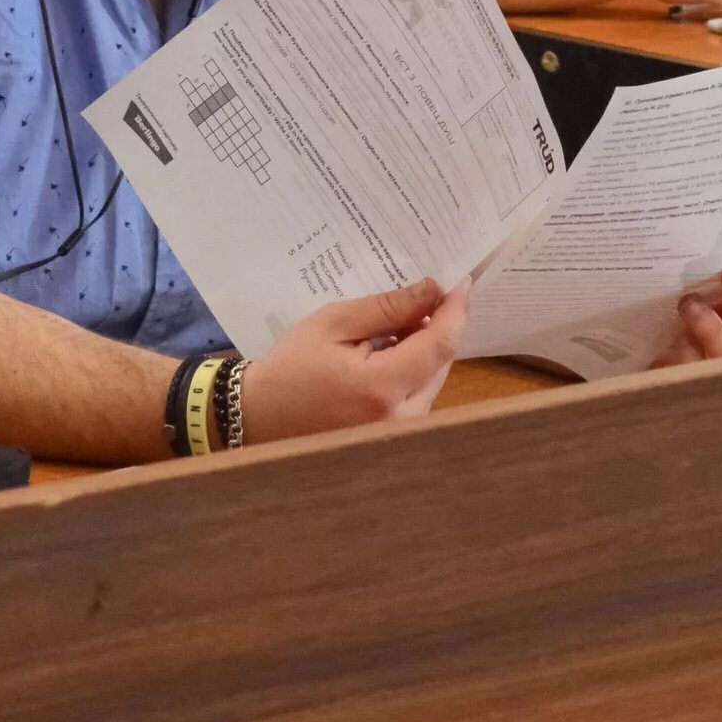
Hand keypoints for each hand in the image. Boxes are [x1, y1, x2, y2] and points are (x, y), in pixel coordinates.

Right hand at [243, 278, 469, 443]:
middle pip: (441, 363)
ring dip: (424, 350)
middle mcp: (400, 419)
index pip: (440, 345)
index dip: (455, 311)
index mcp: (381, 388)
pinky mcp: (393, 439)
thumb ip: (387, 307)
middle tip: (421, 296)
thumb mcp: (334, 323)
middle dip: (437, 327)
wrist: (260, 415)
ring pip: (433, 381)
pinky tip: (388, 354)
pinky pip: (418, 397)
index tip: (461, 282)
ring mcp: (398, 434)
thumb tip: (432, 291)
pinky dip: (412, 371)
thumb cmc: (292, 366)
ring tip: (396, 326)